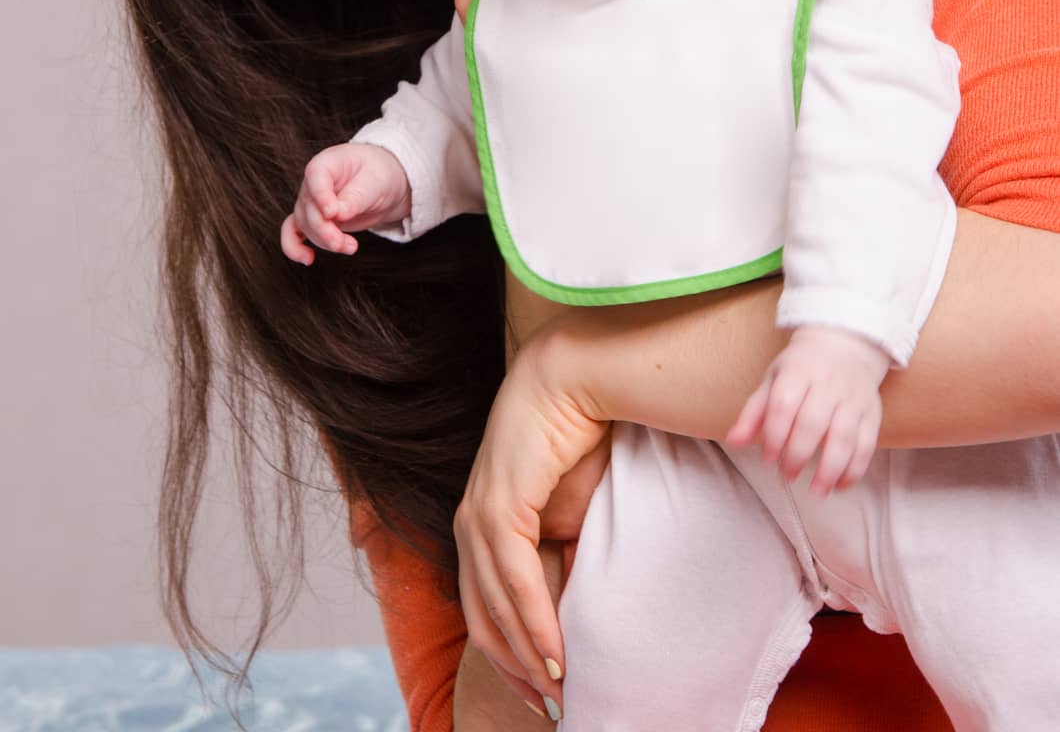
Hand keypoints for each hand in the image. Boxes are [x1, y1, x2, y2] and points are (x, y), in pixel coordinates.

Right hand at [279, 142, 410, 264]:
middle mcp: (313, 183)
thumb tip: (337, 215)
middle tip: (349, 244)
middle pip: (309, 208)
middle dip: (326, 230)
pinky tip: (307, 259)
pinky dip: (294, 247)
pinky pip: (293, 233)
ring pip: (305, 225)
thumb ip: (355, 197)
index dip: (320, 196)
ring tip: (351, 247)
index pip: (315, 176)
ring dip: (324, 241)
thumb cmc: (379, 174)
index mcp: (327, 163)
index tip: (333, 213)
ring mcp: (311, 202)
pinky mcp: (314, 220)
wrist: (384, 183)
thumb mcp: (375, 182)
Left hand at [453, 334, 609, 718]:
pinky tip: (557, 653)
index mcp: (482, 525)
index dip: (515, 655)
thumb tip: (571, 609)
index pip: (487, 607)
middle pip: (483, 619)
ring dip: (528, 657)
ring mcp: (478, 515)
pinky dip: (535, 623)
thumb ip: (564, 558)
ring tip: (560, 692)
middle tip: (553, 707)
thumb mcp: (572, 514)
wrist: (576, 378)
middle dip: (516, 670)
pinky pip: (514, 582)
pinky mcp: (498, 507)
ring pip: (495, 608)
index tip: (548, 690)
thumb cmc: (578, 438)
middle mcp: (470, 524)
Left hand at [726, 325, 888, 493]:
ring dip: (830, 469)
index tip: (767, 458)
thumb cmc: (801, 368)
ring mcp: (853, 399)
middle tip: (786, 475)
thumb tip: (734, 442)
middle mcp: (828, 384)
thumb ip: (754, 412)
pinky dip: (855, 469)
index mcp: (798, 372)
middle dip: (797, 455)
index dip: (774, 435)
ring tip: (817, 491)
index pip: (783, 405)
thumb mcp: (773, 379)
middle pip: (813, 424)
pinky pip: (866, 445)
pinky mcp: (872, 413)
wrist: (846, 345)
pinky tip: (840, 485)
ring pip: (844, 438)